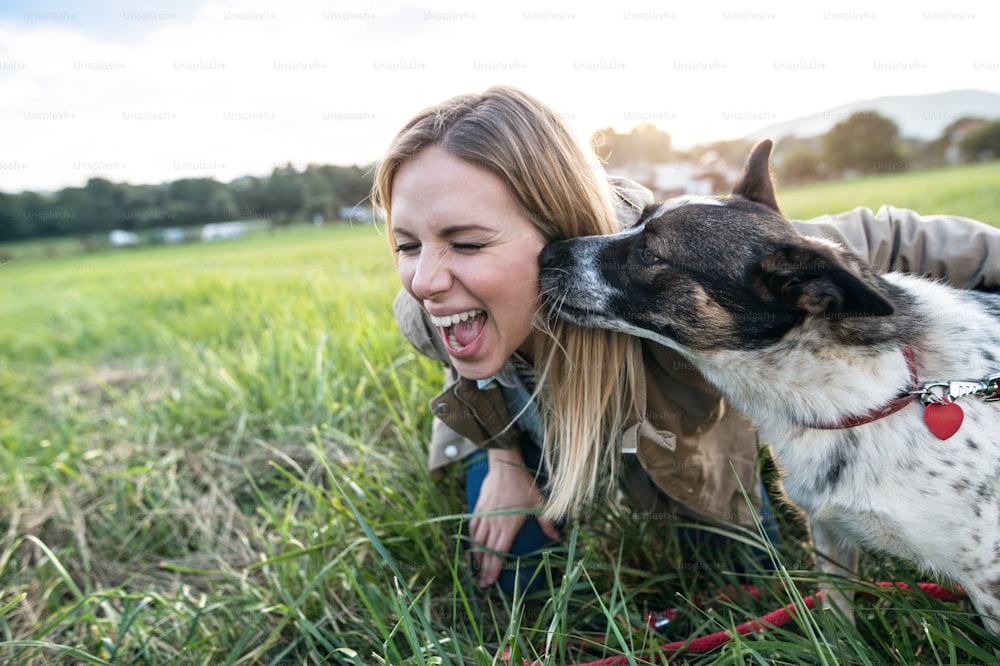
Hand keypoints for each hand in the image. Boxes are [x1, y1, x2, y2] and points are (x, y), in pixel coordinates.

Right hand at [469, 448, 559, 587]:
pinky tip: (472, 546)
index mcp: (508, 525)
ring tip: (476, 570)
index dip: (494, 569)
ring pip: (477, 541)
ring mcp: (484, 516)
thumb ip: (547, 522)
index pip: (499, 552)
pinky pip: (473, 527)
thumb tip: (558, 538)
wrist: (504, 465)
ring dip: (476, 557)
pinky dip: (471, 539)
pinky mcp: (478, 508)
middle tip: (482, 584)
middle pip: (486, 550)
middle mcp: (494, 523)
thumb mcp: (539, 502)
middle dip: (484, 569)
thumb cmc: (524, 484)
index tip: (490, 581)